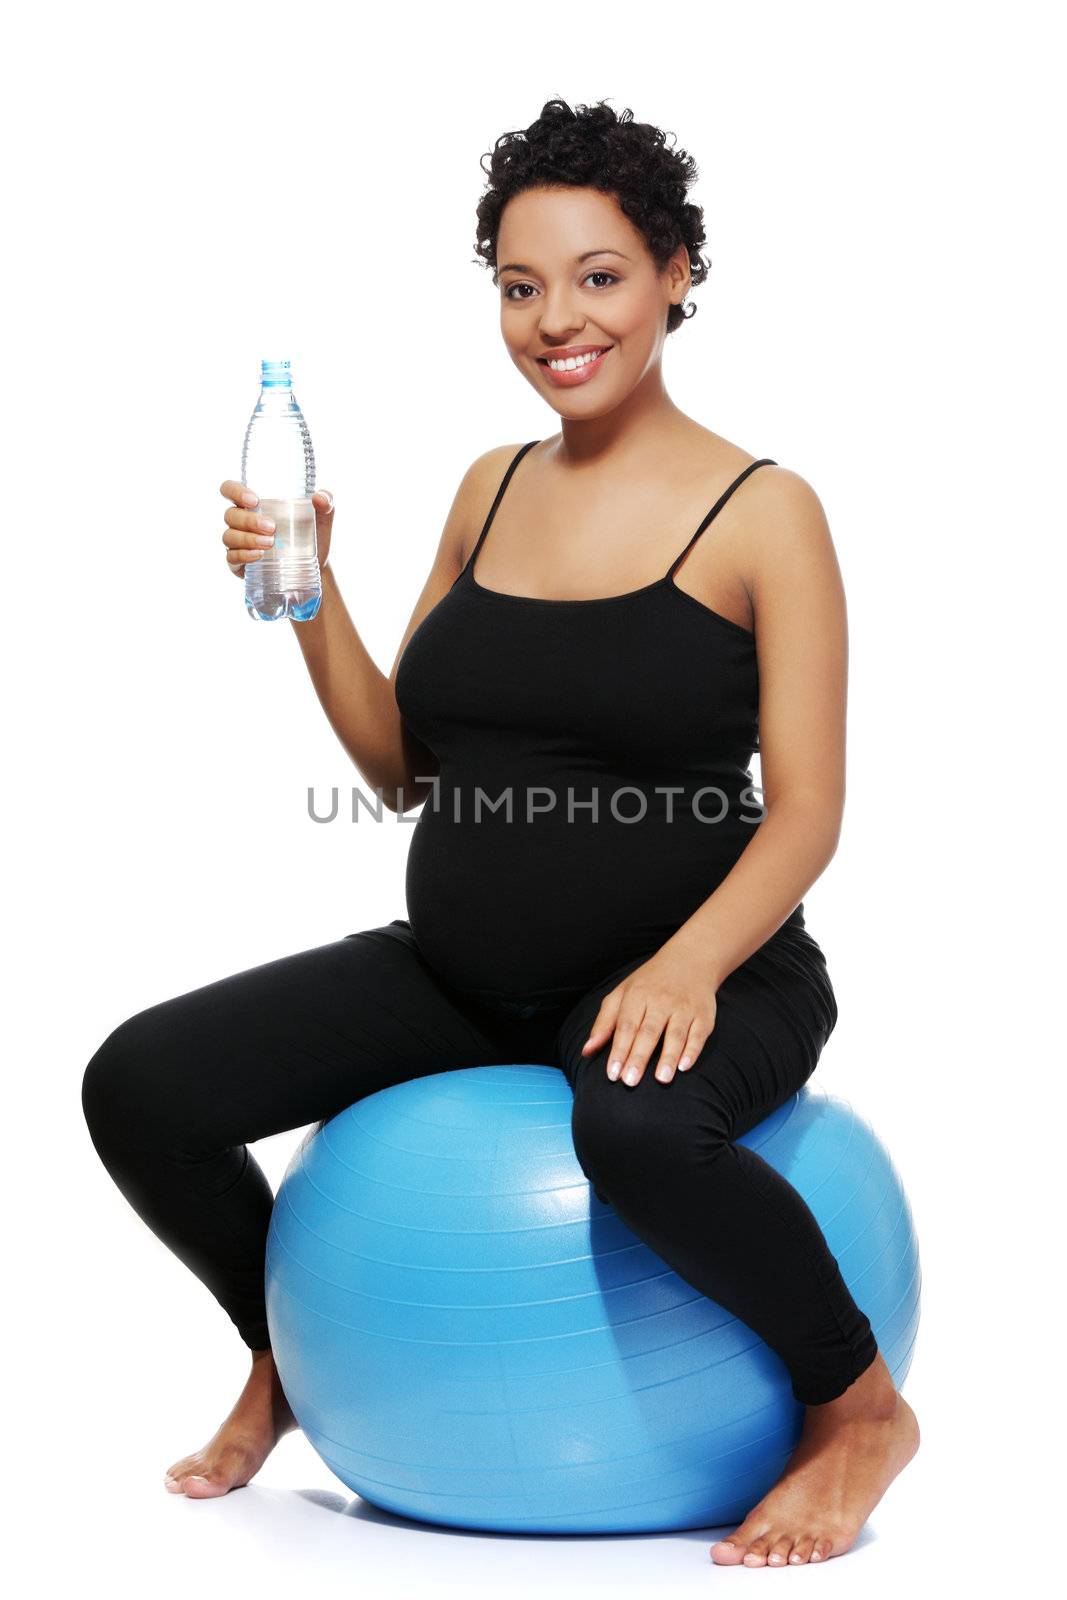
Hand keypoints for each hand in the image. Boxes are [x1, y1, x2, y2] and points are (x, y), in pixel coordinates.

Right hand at [219, 481, 335, 577]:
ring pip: (229, 536)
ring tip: (270, 543)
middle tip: (272, 527)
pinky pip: (232, 557)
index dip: (235, 491)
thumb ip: (326, 502)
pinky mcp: (239, 563)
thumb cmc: (312, 536)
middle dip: (249, 520)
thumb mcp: (323, 518)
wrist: (315, 568)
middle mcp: (241, 521)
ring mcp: (238, 542)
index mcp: (254, 504)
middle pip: (230, 515)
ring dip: (247, 539)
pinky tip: (259, 556)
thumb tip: (319, 498)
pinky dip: (244, 555)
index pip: (230, 489)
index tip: (254, 500)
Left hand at [580, 939, 719, 1086]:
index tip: (612, 1074)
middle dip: (639, 1057)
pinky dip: (693, 1050)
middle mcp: (661, 1001)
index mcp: (638, 996)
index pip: (626, 1026)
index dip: (619, 1050)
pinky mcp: (703, 1014)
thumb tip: (586, 1051)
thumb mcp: (622, 994)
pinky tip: (685, 1066)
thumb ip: (604, 1023)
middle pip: (649, 1032)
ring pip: (675, 1034)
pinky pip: (698, 1034)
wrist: (690, 960)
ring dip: (668, 1057)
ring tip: (661, 1079)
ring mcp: (684, 1008)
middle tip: (630, 1081)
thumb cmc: (649, 983)